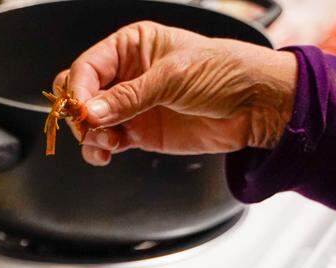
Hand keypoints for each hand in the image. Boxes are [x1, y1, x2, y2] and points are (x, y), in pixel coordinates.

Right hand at [54, 22, 297, 165]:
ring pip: (88, 122)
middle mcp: (125, 74)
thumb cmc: (225, 73)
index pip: (87, 67)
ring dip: (90, 136)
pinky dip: (99, 151)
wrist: (256, 107)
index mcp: (131, 46)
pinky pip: (105, 142)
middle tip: (91, 128)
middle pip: (80, 94)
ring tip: (107, 144)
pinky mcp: (137, 132)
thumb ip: (130, 96)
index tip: (83, 111)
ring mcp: (130, 105)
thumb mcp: (175, 76)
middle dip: (80, 113)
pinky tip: (107, 153)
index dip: (80, 89)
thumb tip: (92, 112)